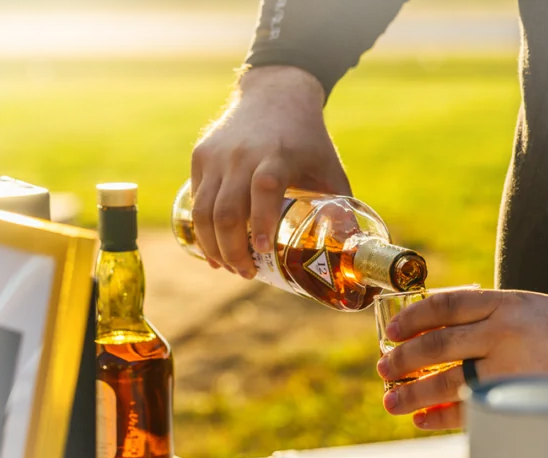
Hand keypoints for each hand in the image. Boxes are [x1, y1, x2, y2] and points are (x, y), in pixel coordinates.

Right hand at [190, 66, 351, 277]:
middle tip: (246, 273)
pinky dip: (201, 231)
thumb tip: (351, 250)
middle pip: (227, 212)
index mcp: (278, 156)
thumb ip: (340, 206)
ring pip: (204, 211)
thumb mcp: (329, 166)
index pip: (264, 190)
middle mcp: (242, 155)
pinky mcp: (201, 156)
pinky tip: (212, 251)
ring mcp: (218, 156)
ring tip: (226, 267)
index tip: (263, 252)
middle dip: (233, 251)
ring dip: (213, 247)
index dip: (261, 224)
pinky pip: (196, 200)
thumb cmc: (307, 139)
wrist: (275, 94)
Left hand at [375, 289, 547, 429]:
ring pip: (447, 378)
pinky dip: (441, 415)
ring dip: (413, 392)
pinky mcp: (520, 395)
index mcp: (510, 301)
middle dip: (404, 359)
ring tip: (392, 401)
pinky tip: (424, 420)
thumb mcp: (539, 312)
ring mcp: (513, 363)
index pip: (448, 303)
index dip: (414, 317)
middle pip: (439, 342)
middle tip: (384, 370)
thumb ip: (498, 319)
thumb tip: (447, 340)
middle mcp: (507, 328)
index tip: (392, 330)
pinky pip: (469, 407)